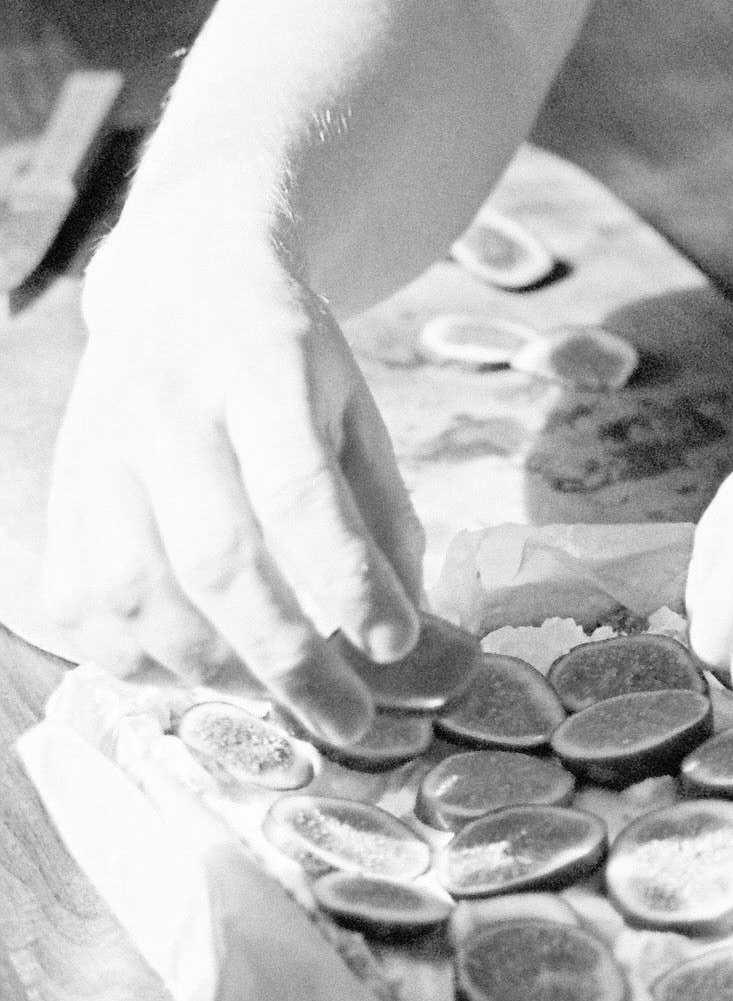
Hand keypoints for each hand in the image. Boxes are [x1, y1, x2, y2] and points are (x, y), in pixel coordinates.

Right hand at [42, 198, 425, 737]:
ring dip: (216, 669)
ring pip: (139, 596)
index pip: (298, 488)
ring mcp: (99, 455)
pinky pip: (85, 612)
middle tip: (348, 717)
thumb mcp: (354, 403)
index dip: (346, 577)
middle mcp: (166, 411)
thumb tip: (405, 631)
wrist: (177, 283)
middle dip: (288, 657)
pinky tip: (200, 667)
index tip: (396, 642)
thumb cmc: (283, 356)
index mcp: (260, 368)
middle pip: (217, 558)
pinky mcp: (60, 500)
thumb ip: (381, 510)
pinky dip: (143, 662)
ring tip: (278, 692)